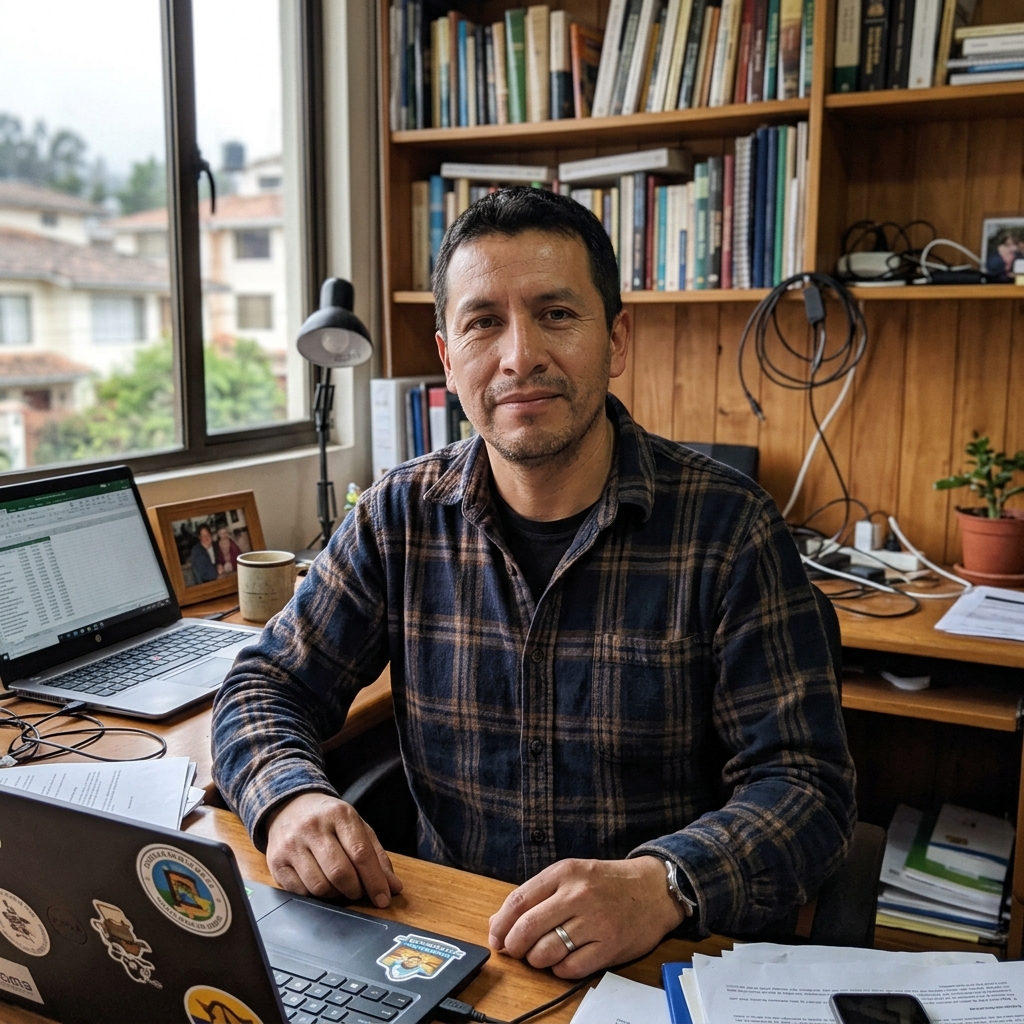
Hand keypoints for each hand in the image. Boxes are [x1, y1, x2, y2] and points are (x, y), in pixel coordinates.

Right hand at [265, 792, 403, 907]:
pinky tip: (320, 884)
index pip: (361, 853)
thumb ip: (377, 856)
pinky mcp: (276, 861)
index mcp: (340, 814)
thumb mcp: (357, 828)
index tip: (384, 899)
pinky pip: (300, 892)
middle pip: (340, 872)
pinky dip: (315, 896)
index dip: (375, 881)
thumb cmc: (330, 821)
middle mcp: (313, 827)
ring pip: (319, 886)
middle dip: (355, 890)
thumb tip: (393, 887)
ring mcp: (292, 844)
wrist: (290, 806)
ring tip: (339, 887)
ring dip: (335, 895)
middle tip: (359, 892)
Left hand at [487, 856, 687, 978]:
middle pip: (528, 928)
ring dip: (536, 960)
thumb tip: (499, 921)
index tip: (495, 937)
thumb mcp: (571, 875)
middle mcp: (578, 895)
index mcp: (564, 873)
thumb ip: (537, 894)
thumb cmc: (607, 883)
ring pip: (546, 951)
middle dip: (514, 946)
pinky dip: (559, 970)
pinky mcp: (609, 946)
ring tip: (541, 955)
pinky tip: (563, 961)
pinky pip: (570, 968)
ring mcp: (595, 921)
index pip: (519, 901)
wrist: (653, 889)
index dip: (501, 924)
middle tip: (514, 951)